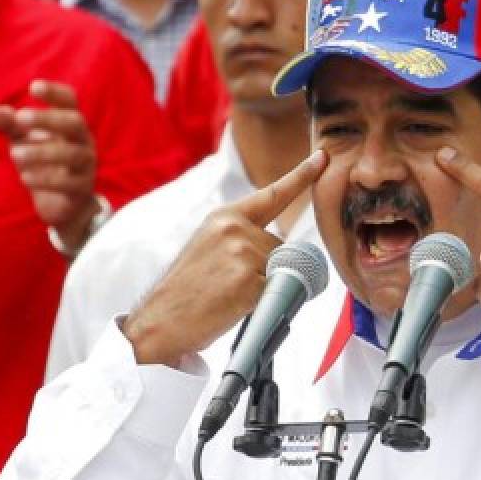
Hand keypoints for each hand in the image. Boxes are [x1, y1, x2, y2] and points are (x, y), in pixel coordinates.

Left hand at [0, 80, 99, 248]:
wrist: (63, 205)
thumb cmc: (44, 164)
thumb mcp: (24, 140)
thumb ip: (8, 124)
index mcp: (70, 124)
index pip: (69, 100)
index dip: (54, 92)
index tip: (33, 86)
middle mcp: (83, 140)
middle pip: (74, 122)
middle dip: (48, 118)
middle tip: (20, 117)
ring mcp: (85, 165)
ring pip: (71, 154)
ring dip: (41, 152)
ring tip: (14, 153)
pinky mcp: (81, 190)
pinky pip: (68, 183)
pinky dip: (45, 180)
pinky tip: (25, 178)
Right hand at [122, 150, 327, 366]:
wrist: (158, 322)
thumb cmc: (184, 292)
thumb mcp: (208, 249)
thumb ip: (240, 239)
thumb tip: (278, 252)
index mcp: (224, 217)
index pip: (272, 194)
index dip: (302, 175)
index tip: (322, 157)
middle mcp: (234, 228)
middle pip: (280, 247)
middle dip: (268, 268)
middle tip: (231, 286)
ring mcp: (242, 252)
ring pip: (281, 270)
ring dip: (265, 287)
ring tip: (229, 296)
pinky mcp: (248, 278)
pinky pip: (276, 291)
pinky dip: (264, 303)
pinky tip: (233, 306)